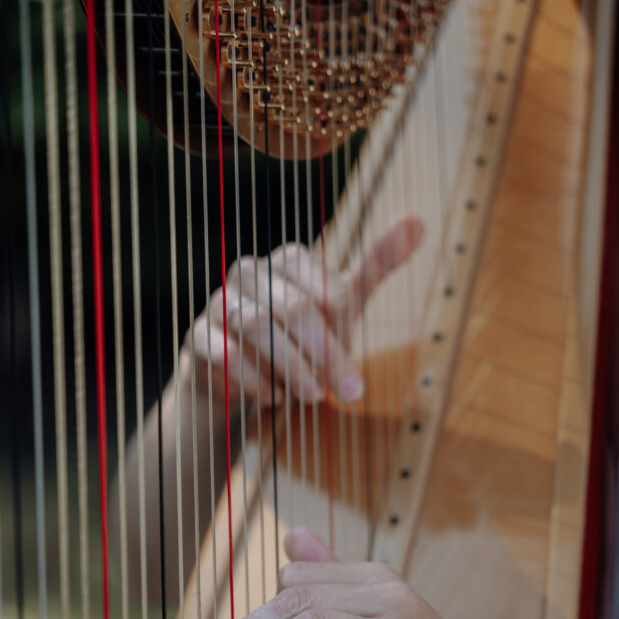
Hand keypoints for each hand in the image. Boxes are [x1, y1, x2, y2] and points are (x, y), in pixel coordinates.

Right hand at [191, 216, 422, 406]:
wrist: (239, 374)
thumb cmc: (297, 334)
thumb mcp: (341, 303)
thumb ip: (376, 264)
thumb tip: (419, 221)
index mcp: (288, 261)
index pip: (325, 290)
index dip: (344, 331)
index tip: (356, 369)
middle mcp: (250, 273)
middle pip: (294, 309)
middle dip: (325, 355)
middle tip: (348, 394)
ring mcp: (220, 303)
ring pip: (256, 327)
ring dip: (290, 367)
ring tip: (312, 397)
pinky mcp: (198, 336)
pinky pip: (223, 353)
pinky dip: (254, 380)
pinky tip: (274, 398)